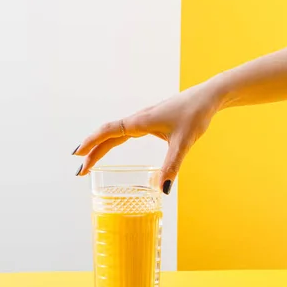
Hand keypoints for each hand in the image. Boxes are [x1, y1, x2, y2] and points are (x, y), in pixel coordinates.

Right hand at [73, 80, 224, 193]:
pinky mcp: (151, 121)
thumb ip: (172, 166)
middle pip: (107, 135)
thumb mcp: (184, 142)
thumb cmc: (196, 114)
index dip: (91, 143)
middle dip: (92, 151)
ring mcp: (144, 120)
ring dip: (100, 146)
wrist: (208, 96)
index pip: (108, 132)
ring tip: (89, 160)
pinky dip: (113, 140)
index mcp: (141, 122)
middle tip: (79, 170)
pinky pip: (125, 132)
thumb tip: (162, 190)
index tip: (77, 155)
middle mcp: (138, 120)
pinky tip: (111, 146)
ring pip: (115, 133)